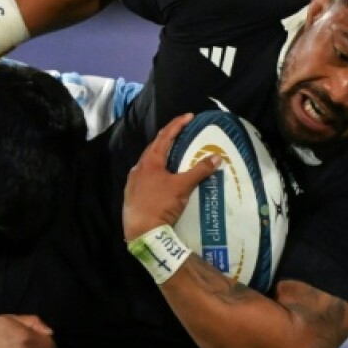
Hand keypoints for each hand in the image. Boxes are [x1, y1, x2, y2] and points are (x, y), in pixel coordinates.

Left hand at [123, 113, 220, 239]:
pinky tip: (160, 177)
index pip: (164, 136)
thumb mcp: (183, 187)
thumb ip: (199, 171)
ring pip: (148, 162)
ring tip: (172, 154)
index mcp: (150, 161)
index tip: (188, 116)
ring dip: (160, 156)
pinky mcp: (132, 194)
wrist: (142, 231)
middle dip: (168, 138)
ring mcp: (133, 181)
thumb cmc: (161, 205)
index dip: (177, 124)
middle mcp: (138, 167)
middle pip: (154, 148)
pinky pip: (145, 176)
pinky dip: (155, 171)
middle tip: (181, 133)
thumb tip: (216, 157)